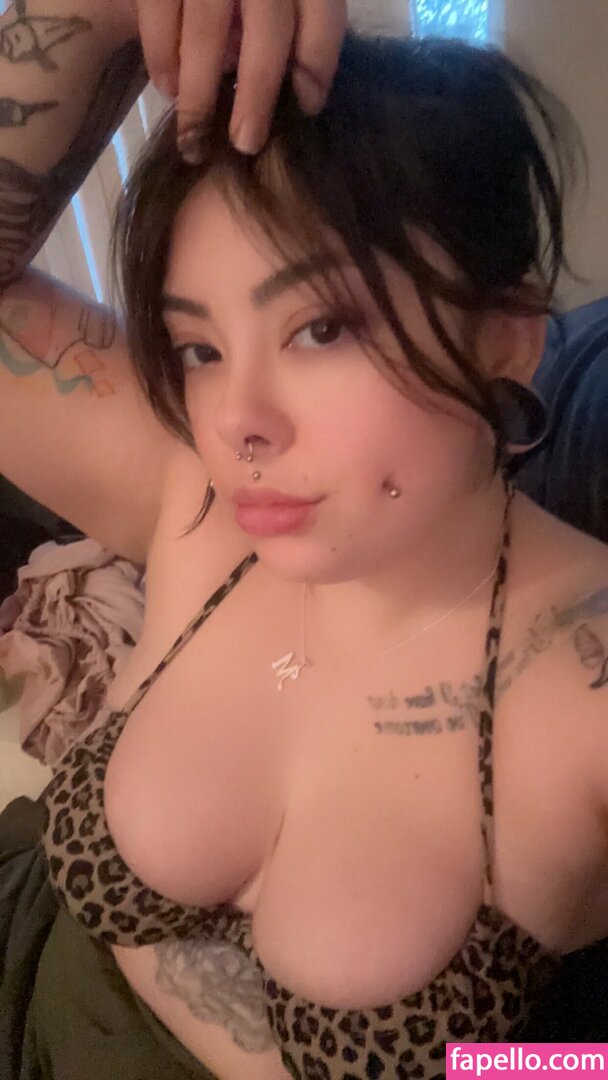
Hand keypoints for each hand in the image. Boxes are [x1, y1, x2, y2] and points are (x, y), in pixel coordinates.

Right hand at [134, 0, 347, 159]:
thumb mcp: (277, 2)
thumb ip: (286, 38)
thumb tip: (289, 101)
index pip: (322, 17)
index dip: (316, 68)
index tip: (305, 109)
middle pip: (269, 28)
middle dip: (258, 95)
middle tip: (246, 144)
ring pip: (205, 31)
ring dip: (200, 95)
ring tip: (196, 138)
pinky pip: (160, 19)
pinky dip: (164, 61)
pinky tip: (170, 90)